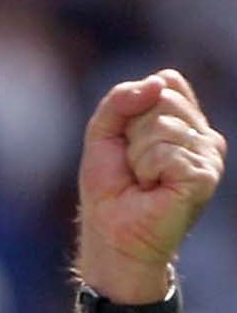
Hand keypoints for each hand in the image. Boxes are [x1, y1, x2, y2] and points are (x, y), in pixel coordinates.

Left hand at [77, 70, 225, 300]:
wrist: (112, 232)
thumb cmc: (110, 187)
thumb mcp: (103, 132)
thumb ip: (121, 99)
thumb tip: (159, 80)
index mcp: (184, 121)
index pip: (164, 83)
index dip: (132, 109)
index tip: (126, 139)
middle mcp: (203, 135)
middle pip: (163, 100)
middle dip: (133, 132)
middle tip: (133, 165)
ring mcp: (209, 155)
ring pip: (164, 125)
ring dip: (138, 155)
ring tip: (143, 179)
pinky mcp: (205, 175)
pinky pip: (167, 151)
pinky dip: (147, 168)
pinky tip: (153, 188)